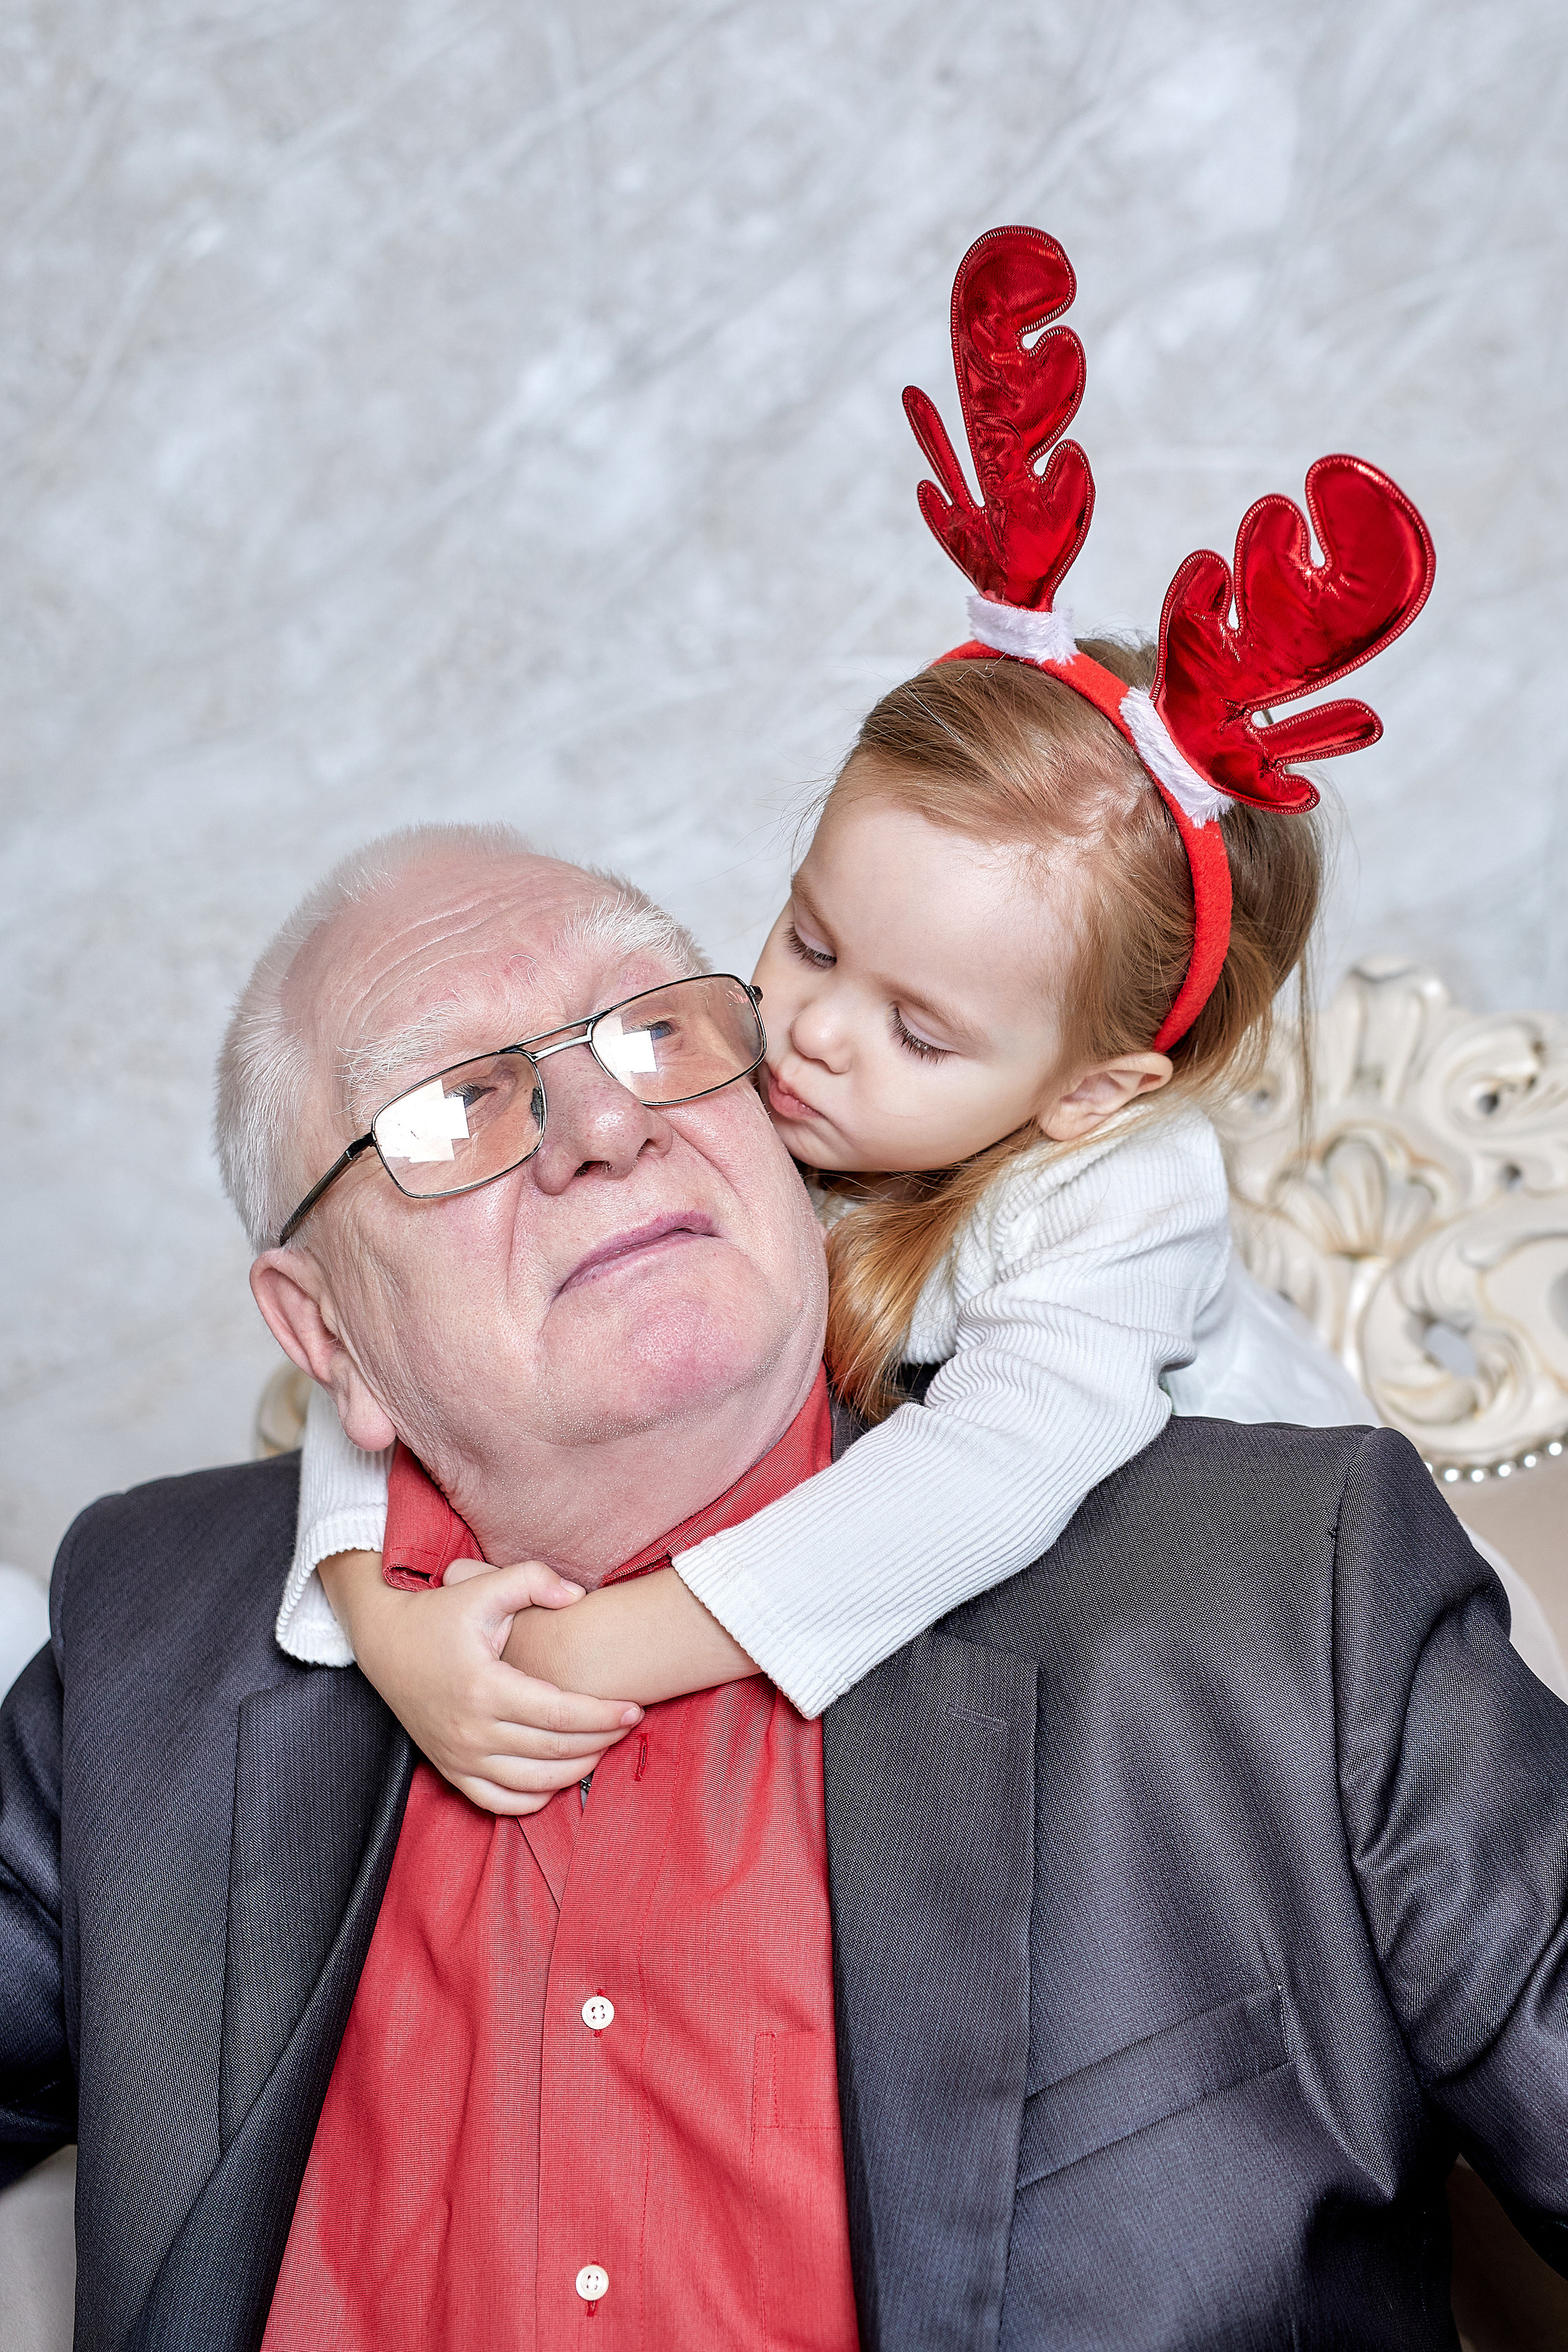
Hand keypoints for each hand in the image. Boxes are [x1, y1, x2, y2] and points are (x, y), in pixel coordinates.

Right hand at [318, 1551, 641, 1816]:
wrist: (383, 1642)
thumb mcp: (482, 1587)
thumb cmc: (438, 1613)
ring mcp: (458, 1755)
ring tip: (603, 1747)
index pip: (560, 1714)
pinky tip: (558, 1780)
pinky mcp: (449, 1768)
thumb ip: (532, 1580)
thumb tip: (578, 1596)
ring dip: (576, 1772)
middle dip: (600, 1741)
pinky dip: (533, 1799)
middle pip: (553, 1751)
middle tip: (627, 1725)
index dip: (603, 1715)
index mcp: (484, 1688)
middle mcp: (471, 1730)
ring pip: (532, 1783)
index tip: (634, 1708)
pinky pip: (497, 1802)